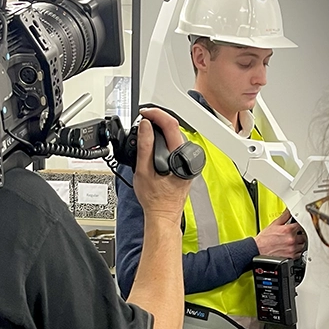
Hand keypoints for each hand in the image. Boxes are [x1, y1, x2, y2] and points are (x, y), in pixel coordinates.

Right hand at [132, 108, 192, 224]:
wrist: (162, 214)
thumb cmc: (155, 199)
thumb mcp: (143, 171)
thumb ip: (145, 146)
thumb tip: (145, 127)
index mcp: (179, 156)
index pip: (171, 125)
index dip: (156, 115)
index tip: (144, 113)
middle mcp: (186, 156)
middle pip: (173, 128)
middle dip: (157, 120)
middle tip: (142, 119)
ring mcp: (186, 160)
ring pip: (174, 136)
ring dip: (160, 129)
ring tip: (145, 128)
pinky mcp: (183, 164)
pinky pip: (174, 145)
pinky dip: (163, 139)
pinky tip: (154, 140)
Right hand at [255, 209, 306, 258]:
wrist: (258, 249)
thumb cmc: (265, 238)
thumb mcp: (274, 224)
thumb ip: (284, 216)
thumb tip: (290, 210)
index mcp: (289, 230)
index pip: (301, 225)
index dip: (299, 226)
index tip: (297, 227)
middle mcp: (292, 239)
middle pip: (304, 235)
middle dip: (299, 235)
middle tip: (294, 235)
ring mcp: (292, 248)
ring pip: (302, 245)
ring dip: (299, 243)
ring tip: (292, 242)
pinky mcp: (291, 256)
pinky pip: (299, 253)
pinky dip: (297, 251)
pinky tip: (291, 248)